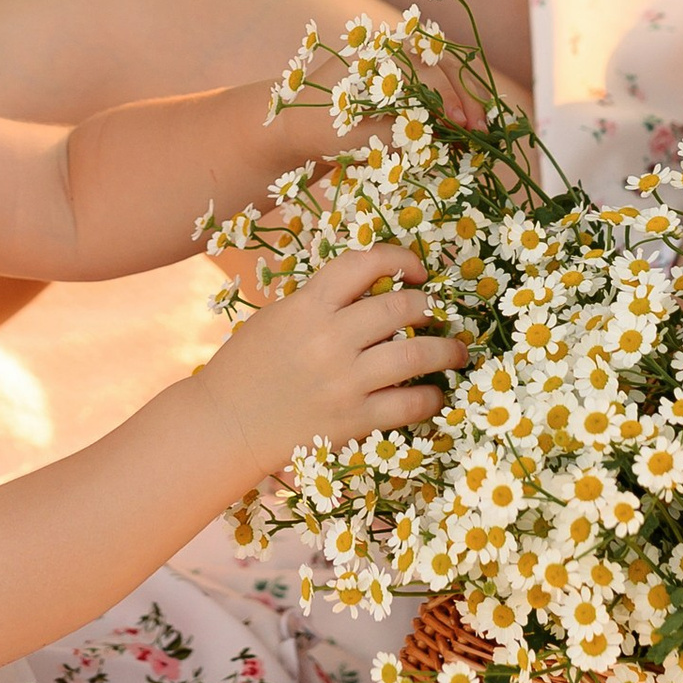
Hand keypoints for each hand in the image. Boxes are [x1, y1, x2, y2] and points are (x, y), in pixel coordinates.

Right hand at [200, 247, 466, 477]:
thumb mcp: (277, 317)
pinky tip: (434, 394)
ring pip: (417, 354)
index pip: (363, 263)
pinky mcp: (353, 420)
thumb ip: (321, 301)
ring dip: (447, 350)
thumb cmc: (246, 367)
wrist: (224, 425)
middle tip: (438, 313)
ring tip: (458, 351)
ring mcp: (345, 382)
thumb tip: (372, 289)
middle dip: (430, 306)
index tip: (415, 270)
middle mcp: (330, 339)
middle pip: (401, 306)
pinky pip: (409, 405)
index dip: (399, 257)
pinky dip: (431, 398)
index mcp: (308, 306)